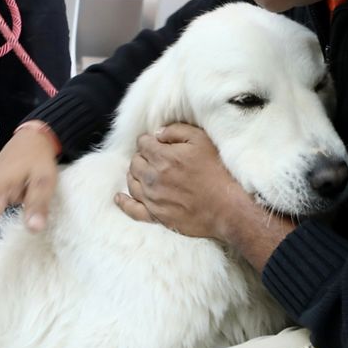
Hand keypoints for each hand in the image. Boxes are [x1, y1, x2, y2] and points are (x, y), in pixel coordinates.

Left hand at [116, 123, 255, 241]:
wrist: (227, 207)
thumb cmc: (217, 172)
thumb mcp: (202, 140)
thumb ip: (176, 131)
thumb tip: (157, 133)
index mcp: (163, 157)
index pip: (143, 143)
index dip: (149, 141)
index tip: (156, 143)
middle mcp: (153, 178)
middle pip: (135, 162)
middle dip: (142, 156)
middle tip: (154, 158)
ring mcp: (153, 199)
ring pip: (132, 182)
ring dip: (135, 174)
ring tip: (145, 172)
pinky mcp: (157, 216)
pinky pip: (133, 210)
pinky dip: (124, 202)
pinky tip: (119, 197)